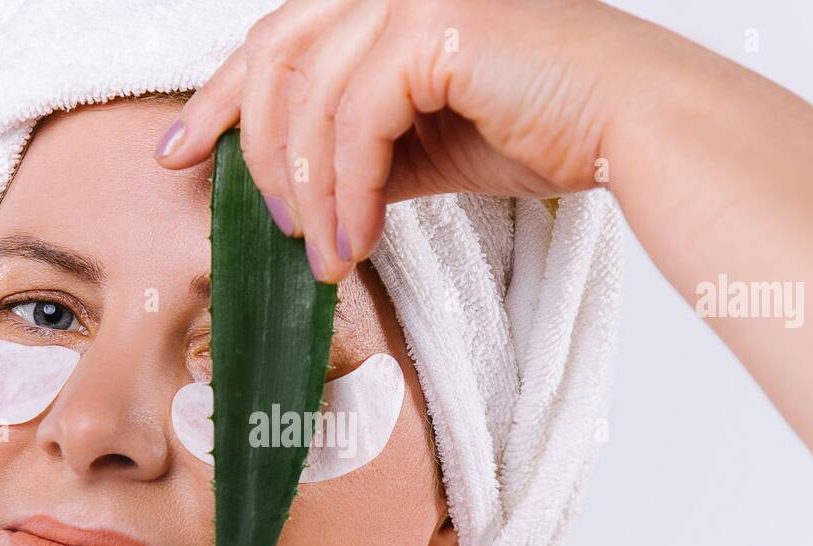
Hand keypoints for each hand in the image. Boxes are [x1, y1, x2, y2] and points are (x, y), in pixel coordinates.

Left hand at [155, 0, 657, 279]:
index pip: (276, 38)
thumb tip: (299, 195)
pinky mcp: (435, 23)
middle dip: (249, 149)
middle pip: (274, 57)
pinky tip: (355, 239)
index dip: (218, 97)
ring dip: (305, 190)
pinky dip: (345, 190)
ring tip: (323, 254)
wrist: (632, 127)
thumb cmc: (543, 128)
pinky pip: (354, 119)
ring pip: (308, 96)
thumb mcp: (424, 144)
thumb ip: (358, 151)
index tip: (179, 153)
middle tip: (265, 226)